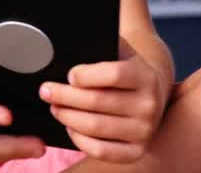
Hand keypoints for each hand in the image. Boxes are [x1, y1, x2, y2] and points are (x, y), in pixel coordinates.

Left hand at [39, 37, 165, 162]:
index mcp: (145, 76)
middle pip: (97, 101)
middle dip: (65, 96)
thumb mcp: (120, 52)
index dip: (86, 75)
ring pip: (95, 126)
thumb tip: (68, 50)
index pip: (113, 75)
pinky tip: (70, 126)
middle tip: (46, 91)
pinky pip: (100, 150)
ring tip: (55, 107)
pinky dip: (79, 139)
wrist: (154, 93)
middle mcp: (149, 105)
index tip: (69, 75)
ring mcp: (144, 131)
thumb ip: (99, 49)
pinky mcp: (136, 151)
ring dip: (67, 116)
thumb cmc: (127, 70)